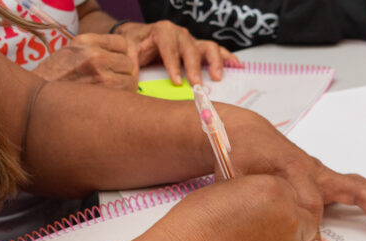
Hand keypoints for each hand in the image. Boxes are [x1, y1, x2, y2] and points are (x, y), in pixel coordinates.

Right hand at [32, 34, 137, 89]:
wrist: (38, 98)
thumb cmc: (56, 76)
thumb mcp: (72, 50)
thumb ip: (98, 49)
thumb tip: (127, 57)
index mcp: (86, 41)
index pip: (122, 44)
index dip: (120, 54)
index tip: (113, 62)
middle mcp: (95, 56)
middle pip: (129, 64)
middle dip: (122, 72)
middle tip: (107, 79)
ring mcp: (101, 77)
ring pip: (131, 81)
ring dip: (123, 87)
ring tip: (105, 91)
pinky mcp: (105, 97)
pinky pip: (126, 96)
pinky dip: (120, 99)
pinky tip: (106, 100)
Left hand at [116, 20, 240, 84]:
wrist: (139, 36)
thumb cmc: (135, 43)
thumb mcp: (128, 49)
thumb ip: (130, 61)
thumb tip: (132, 78)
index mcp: (162, 31)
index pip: (170, 46)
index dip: (174, 64)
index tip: (177, 81)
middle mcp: (180, 34)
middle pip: (191, 48)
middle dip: (195, 67)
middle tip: (197, 84)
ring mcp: (192, 41)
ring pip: (208, 47)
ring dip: (215, 62)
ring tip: (217, 77)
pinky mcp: (199, 49)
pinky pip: (217, 51)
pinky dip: (228, 58)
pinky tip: (237, 67)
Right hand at [159, 175, 313, 240]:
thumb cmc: (194, 231)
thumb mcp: (224, 192)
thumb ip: (253, 194)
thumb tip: (262, 202)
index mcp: (273, 190)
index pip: (293, 194)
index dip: (280, 206)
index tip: (270, 214)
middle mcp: (288, 217)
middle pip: (305, 220)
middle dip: (289, 226)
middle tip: (265, 235)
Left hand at [218, 106, 365, 240]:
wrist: (240, 134)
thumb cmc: (242, 154)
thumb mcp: (247, 177)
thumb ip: (273, 203)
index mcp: (300, 169)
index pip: (315, 202)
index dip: (314, 228)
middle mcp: (317, 171)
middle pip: (358, 188)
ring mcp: (323, 175)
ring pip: (361, 187)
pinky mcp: (323, 180)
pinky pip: (355, 188)